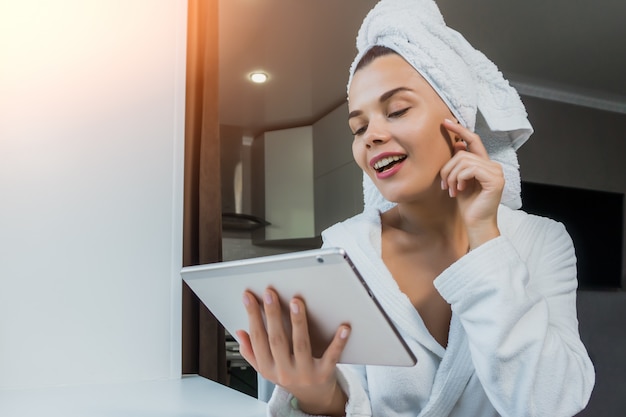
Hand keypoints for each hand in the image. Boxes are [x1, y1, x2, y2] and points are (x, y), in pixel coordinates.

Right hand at [237, 288, 349, 415]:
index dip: (252, 316)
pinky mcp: (325, 373)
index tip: (249, 297)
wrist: (314, 398)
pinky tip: (343, 327)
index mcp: (268, 369)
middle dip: (272, 314)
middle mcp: (285, 372)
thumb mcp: (267, 369)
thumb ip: (252, 352)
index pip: (258, 339)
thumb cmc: (291, 377)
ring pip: (301, 344)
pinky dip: (338, 341)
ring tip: (296, 302)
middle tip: (270, 293)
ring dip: (298, 322)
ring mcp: (306, 373)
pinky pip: (332, 355)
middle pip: (277, 340)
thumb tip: (240, 332)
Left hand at [439, 118, 502, 248]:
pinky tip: (459, 190)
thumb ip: (459, 164)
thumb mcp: (459, 181)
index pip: (473, 140)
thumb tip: (456, 144)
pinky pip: (469, 169)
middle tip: (445, 185)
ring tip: (452, 190)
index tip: (445, 122)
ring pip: (464, 161)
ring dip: (452, 176)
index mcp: (485, 164)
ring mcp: (496, 172)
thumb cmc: (468, 205)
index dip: (460, 130)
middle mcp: (493, 165)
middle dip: (447, 168)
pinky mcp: (494, 180)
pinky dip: (459, 179)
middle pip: (462, 153)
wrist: (476, 224)